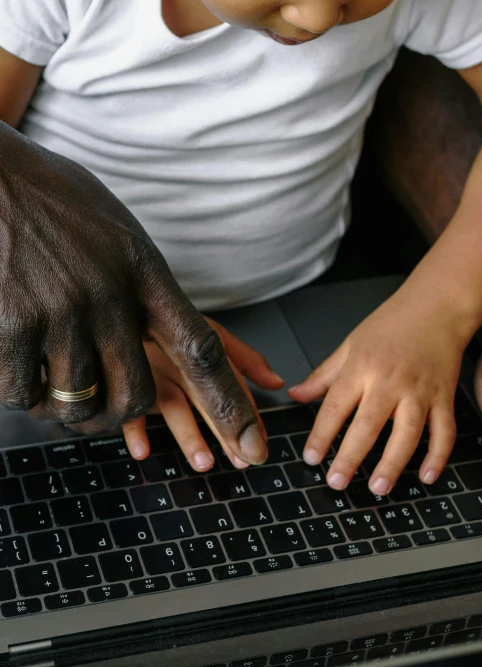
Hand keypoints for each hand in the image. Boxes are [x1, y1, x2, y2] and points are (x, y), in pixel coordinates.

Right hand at [0, 123, 269, 464]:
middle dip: (117, 414)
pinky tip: (13, 363)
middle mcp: (110, 295)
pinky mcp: (12, 327)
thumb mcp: (114, 231)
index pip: (201, 350)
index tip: (252, 446)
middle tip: (100, 409)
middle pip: (136, 395)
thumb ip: (141, 287)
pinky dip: (19, 391)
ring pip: (78, 403)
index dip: (229, 404)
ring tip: (45, 375)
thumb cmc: (48, 199)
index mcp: (143, 270)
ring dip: (61, 405)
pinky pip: (22, 393)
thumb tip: (164, 336)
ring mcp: (61, 312)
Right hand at [122, 319, 283, 467]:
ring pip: (172, 404)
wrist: (119, 304)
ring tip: (204, 461)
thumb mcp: (208, 334)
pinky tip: (143, 450)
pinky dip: (133, 428)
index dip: (249, 415)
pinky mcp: (118, 379)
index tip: (260, 446)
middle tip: (243, 460)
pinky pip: (126, 406)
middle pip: (208, 398)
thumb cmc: (167, 327)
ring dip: (189, 434)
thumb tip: (277, 383)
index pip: (233, 385)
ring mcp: (149, 371)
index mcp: (202, 352)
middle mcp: (178, 361)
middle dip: (227, 431)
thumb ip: (244, 360)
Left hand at [288, 292, 466, 493]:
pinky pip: (444, 432)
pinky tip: (427, 476)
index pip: (335, 407)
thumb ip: (323, 376)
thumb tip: (296, 394)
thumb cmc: (392, 323)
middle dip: (350, 457)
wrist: (436, 306)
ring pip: (407, 435)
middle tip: (336, 482)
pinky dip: (438, 456)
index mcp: (362, 368)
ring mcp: (420, 392)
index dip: (321, 435)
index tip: (311, 457)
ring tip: (378, 487)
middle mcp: (390, 382)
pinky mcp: (444, 397)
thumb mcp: (349, 345)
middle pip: (368, 426)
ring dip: (393, 464)